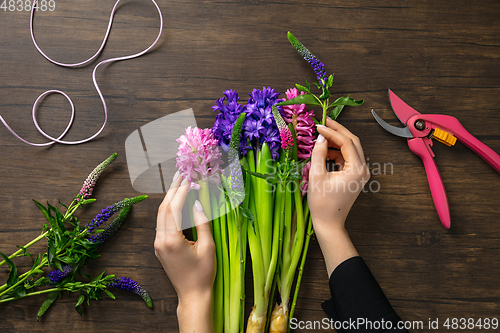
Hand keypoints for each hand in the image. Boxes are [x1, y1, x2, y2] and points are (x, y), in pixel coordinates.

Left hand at [154, 172, 215, 332]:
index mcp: (171, 239)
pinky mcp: (160, 248)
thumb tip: (198, 203)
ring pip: (161, 215)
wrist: (192, 295)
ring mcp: (158, 244)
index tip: (190, 178)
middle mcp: (160, 240)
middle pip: (164, 208)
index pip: (175, 208)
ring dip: (169, 198)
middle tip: (181, 174)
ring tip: (179, 184)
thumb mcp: (208, 247)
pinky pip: (162, 223)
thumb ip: (202, 223)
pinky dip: (169, 210)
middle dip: (172, 190)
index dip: (182, 191)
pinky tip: (177, 203)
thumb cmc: (203, 273)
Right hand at [308, 118, 369, 274]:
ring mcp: (361, 173)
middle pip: (353, 142)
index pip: (346, 142)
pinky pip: (348, 158)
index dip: (332, 131)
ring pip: (351, 149)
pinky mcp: (356, 176)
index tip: (318, 126)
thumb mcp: (316, 175)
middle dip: (338, 131)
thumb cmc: (322, 203)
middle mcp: (363, 169)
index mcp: (357, 169)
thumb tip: (321, 137)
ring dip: (337, 141)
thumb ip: (319, 153)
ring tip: (321, 136)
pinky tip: (325, 150)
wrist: (329, 223)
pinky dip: (337, 152)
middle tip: (324, 122)